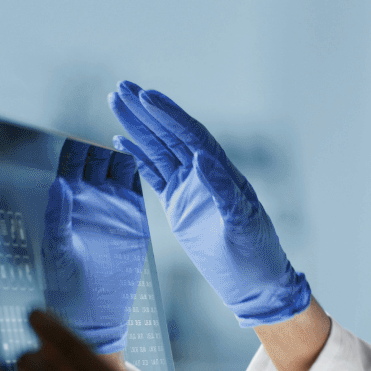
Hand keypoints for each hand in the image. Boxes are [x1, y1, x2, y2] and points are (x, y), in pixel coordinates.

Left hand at [41, 140, 149, 353]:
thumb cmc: (67, 283)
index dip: (76, 146)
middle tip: (113, 120)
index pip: (71, 164)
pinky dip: (142, 170)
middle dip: (103, 139)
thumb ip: (59, 216)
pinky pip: (139, 187)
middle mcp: (91, 199)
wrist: (96, 309)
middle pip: (97, 158)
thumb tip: (59, 183)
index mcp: (69, 202)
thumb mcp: (58, 249)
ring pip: (120, 167)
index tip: (84, 130)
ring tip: (138, 127)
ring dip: (126, 148)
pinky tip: (150, 154)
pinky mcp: (135, 218)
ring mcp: (114, 206)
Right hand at [109, 83, 310, 326]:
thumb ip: (222, 189)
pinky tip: (120, 139)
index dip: (169, 114)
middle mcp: (205, 174)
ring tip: (115, 102)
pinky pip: (154, 174)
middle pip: (170, 135)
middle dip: (146, 111)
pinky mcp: (178, 205)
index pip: (191, 135)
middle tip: (120, 87)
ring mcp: (190, 188)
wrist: (253, 283)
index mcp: (223, 172)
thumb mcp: (242, 221)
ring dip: (137, 127)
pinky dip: (137, 157)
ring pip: (158, 150)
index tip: (146, 95)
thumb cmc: (256, 252)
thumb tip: (202, 158)